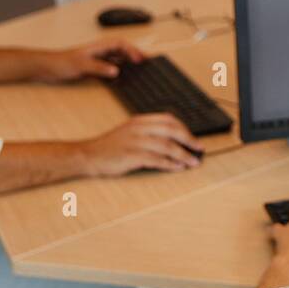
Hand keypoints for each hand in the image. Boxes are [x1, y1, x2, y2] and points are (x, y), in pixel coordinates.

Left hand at [38, 39, 146, 81]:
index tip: (140, 59)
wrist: (46, 67)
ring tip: (139, 69)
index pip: (120, 44)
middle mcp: (99, 51)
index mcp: (98, 47)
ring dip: (128, 62)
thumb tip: (116, 71)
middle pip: (122, 50)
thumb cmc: (60, 62)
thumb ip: (99, 68)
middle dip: (135, 54)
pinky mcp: (93, 68)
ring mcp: (96, 59)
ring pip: (117, 59)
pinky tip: (122, 78)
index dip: (132, 50)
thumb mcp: (81, 65)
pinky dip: (118, 71)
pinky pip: (110, 68)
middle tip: (147, 62)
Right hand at [78, 114, 202, 175]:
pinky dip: (170, 164)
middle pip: (171, 131)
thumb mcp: (130, 132)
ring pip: (167, 146)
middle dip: (189, 140)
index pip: (169, 120)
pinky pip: (156, 160)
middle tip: (200, 149)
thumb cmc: (111, 146)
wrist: (88, 155)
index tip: (194, 138)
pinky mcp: (131, 156)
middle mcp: (139, 129)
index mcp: (140, 121)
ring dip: (183, 155)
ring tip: (193, 162)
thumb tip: (174, 140)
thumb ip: (149, 132)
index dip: (185, 129)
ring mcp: (135, 142)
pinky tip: (178, 167)